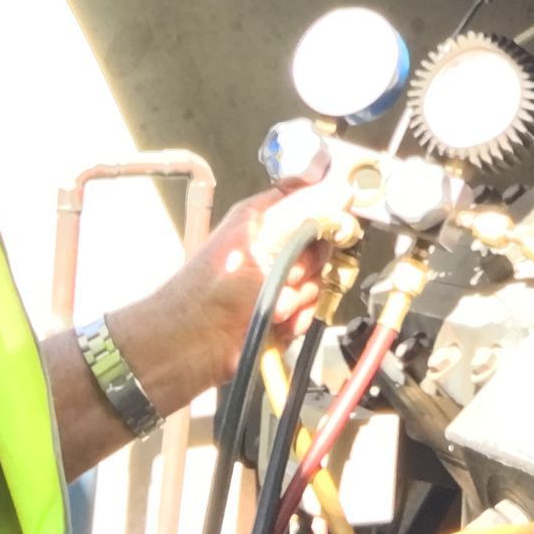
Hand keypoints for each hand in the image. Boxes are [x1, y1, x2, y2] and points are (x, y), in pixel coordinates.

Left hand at [155, 181, 353, 388]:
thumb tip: (341, 186)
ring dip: (299, 297)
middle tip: (287, 276)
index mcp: (262, 219)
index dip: (325, 204)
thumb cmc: (213, 287)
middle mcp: (271, 247)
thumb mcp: (262, 239)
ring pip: (317, 280)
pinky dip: (297, 320)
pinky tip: (278, 324)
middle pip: (320, 244)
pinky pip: (310, 310)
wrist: (192, 347)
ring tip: (274, 309)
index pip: (306, 197)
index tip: (338, 217)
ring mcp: (278, 282)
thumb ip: (305, 211)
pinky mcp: (282, 314)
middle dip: (308, 265)